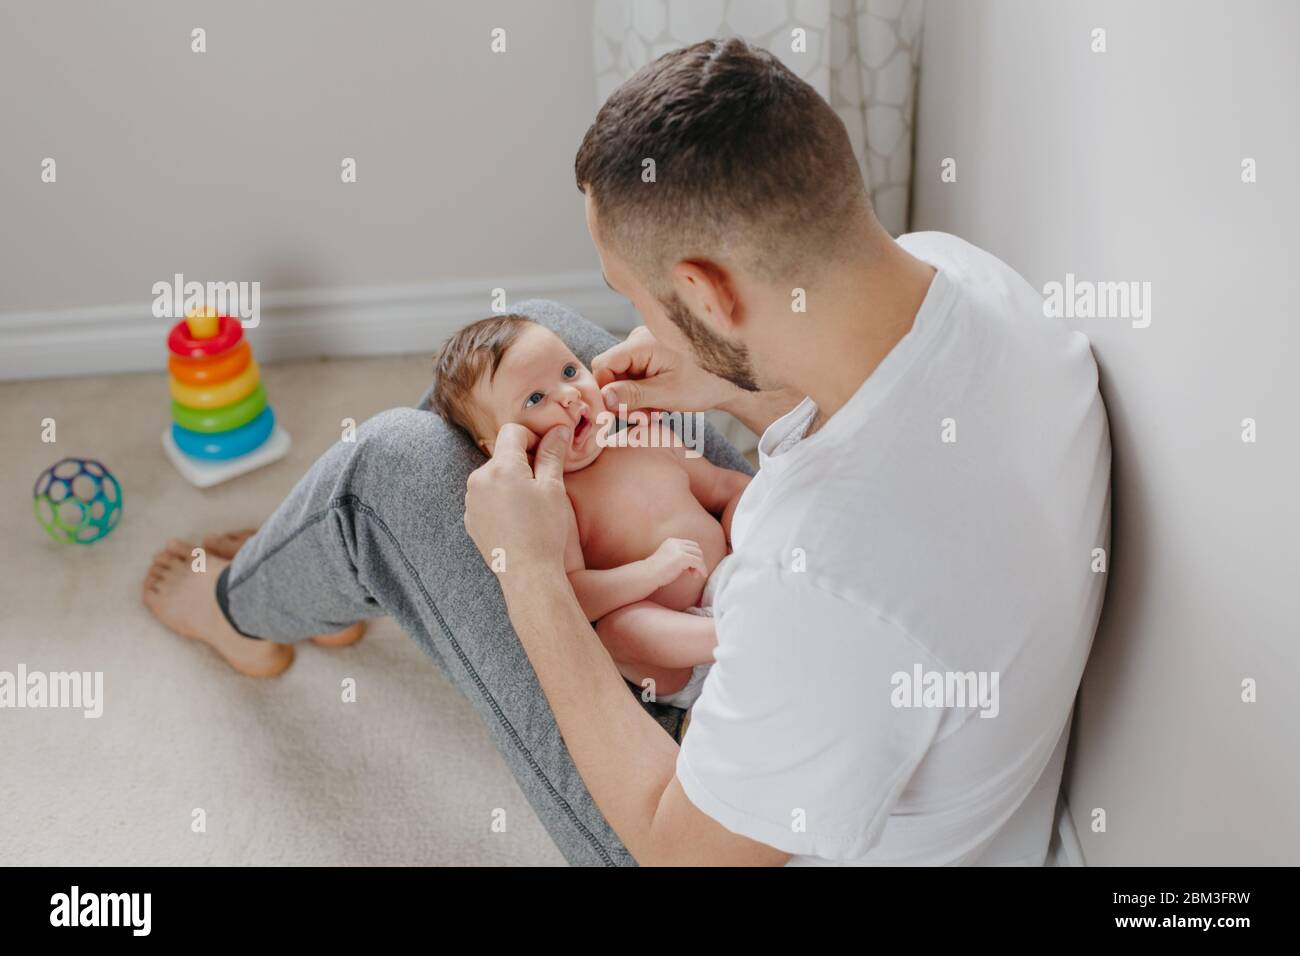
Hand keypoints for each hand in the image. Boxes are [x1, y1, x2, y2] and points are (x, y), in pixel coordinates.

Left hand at [463, 422, 570, 580]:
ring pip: (493, 475)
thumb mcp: (553, 488)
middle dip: (522, 461)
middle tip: (543, 482)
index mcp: (501, 467)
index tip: (547, 454)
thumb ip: (552, 453)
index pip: (512, 432)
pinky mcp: (470, 518)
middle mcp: (478, 479)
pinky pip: (485, 497)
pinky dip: (500, 499)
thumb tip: (559, 429)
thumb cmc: (544, 530)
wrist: (528, 573)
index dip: (533, 438)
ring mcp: (471, 500)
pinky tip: (517, 518)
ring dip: (510, 480)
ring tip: (529, 504)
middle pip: (502, 454)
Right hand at [592, 325, 740, 415]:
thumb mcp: (668, 394)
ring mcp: (645, 344)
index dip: (605, 392)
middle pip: (611, 372)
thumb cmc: (707, 383)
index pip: (602, 365)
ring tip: (656, 411)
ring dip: (634, 399)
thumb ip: (634, 395)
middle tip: (643, 417)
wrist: (733, 379)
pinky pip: (633, 374)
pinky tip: (658, 402)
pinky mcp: (651, 353)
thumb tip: (604, 398)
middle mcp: (639, 337)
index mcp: (642, 343)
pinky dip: (642, 392)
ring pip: (621, 376)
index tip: (620, 412)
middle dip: (622, 398)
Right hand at [647, 537, 706, 587]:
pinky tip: (700, 576)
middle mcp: (676, 543)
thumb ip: (678, 555)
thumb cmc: (656, 571)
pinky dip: (702, 569)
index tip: (691, 567)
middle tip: (693, 572)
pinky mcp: (682, 557)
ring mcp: (679, 549)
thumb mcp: (668, 558)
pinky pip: (698, 562)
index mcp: (672, 541)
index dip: (694, 556)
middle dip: (698, 560)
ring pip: (699, 556)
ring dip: (700, 566)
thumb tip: (694, 561)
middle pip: (697, 549)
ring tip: (694, 575)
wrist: (647, 575)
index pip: (691, 545)